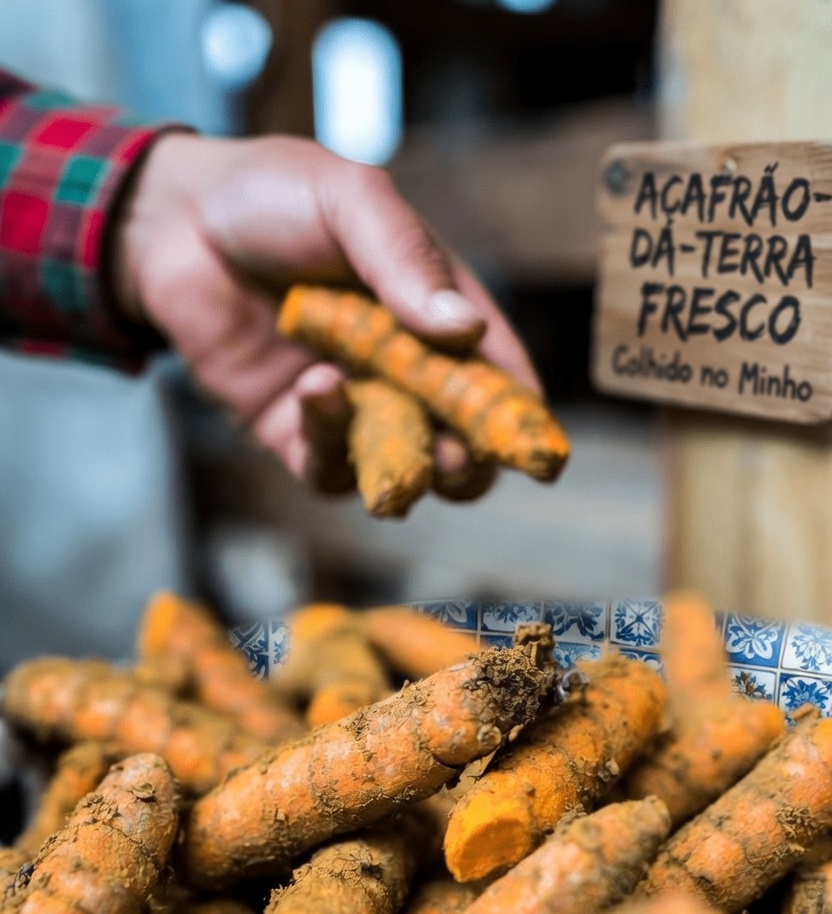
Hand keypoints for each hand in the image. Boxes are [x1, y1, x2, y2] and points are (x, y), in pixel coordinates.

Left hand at [112, 132, 541, 482]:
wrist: (172, 221)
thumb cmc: (272, 196)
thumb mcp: (351, 202)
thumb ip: (407, 262)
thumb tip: (468, 331)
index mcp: (434, 311)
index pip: (494, 371)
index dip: (519, 411)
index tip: (537, 442)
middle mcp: (400, 368)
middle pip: (458, 441)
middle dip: (468, 462)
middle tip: (460, 458)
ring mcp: (348, 405)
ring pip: (398, 469)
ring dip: (406, 466)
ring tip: (403, 446)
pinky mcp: (293, 432)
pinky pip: (326, 468)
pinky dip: (329, 441)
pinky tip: (316, 389)